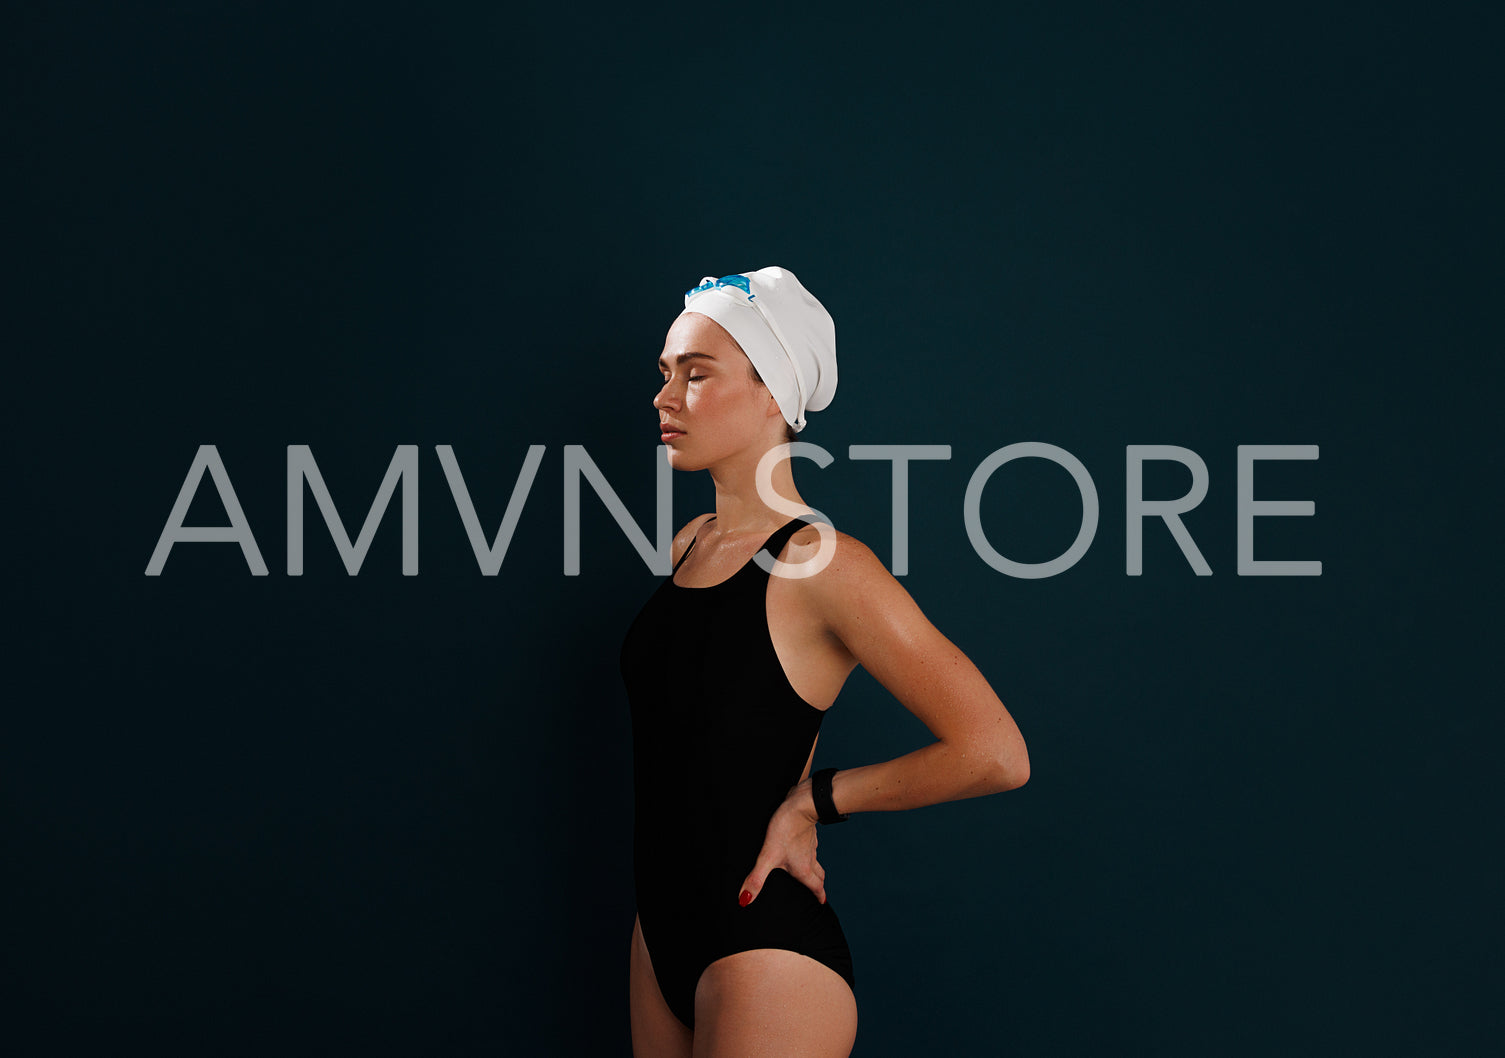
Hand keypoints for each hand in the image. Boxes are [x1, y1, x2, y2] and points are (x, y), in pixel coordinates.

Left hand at [738, 779, 826, 906]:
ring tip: (809, 871)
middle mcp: (810, 858)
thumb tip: (745, 900)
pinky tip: (801, 848)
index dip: (819, 896)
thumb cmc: (786, 830)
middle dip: (818, 884)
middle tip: (818, 890)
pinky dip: (809, 852)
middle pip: (819, 875)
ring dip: (815, 868)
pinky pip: (812, 846)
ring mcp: (810, 844)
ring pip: (816, 860)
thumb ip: (756, 878)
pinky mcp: (808, 832)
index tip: (822, 902)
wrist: (801, 804)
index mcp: (803, 868)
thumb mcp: (768, 856)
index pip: (815, 886)